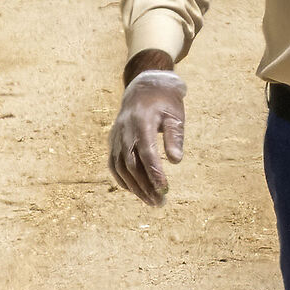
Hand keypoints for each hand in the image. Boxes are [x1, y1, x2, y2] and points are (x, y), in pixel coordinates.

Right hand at [109, 70, 187, 206]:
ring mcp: (116, 136)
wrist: (144, 87)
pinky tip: (135, 191)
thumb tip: (175, 161)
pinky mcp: (113, 140)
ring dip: (134, 187)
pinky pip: (113, 164)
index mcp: (141, 122)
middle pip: (132, 165)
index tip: (165, 190)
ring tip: (151, 201)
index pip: (147, 153)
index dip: (155, 173)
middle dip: (145, 186)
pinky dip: (122, 179)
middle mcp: (125, 131)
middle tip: (160, 202)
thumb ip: (175, 137)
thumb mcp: (175, 115)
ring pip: (120, 167)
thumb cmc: (165, 102)